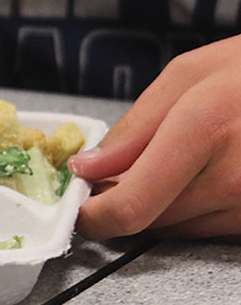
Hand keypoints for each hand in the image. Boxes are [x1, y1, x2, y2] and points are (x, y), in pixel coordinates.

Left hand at [69, 35, 240, 242]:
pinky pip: (212, 229)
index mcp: (205, 129)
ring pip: (179, 229)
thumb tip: (88, 168)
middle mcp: (235, 177)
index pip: (131, 205)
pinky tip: (204, 175)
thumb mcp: (189, 75)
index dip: (94, 216)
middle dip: (123, 201)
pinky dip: (195, 209)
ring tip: (178, 161)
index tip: (79, 207)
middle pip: (149, 221)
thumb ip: (134, 127)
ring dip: (160, 206)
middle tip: (120, 171)